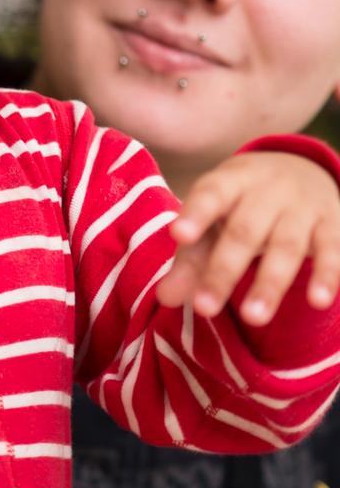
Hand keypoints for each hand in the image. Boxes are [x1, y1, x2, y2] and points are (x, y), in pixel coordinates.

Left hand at [157, 151, 339, 324]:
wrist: (305, 169)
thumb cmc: (243, 207)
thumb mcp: (214, 222)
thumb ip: (190, 259)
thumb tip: (166, 298)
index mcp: (231, 182)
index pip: (211, 194)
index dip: (196, 214)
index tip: (178, 236)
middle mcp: (268, 190)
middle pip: (244, 231)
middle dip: (223, 270)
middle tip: (204, 309)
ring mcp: (302, 206)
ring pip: (286, 245)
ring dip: (270, 284)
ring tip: (254, 318)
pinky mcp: (331, 224)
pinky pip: (331, 250)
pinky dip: (327, 275)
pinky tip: (319, 301)